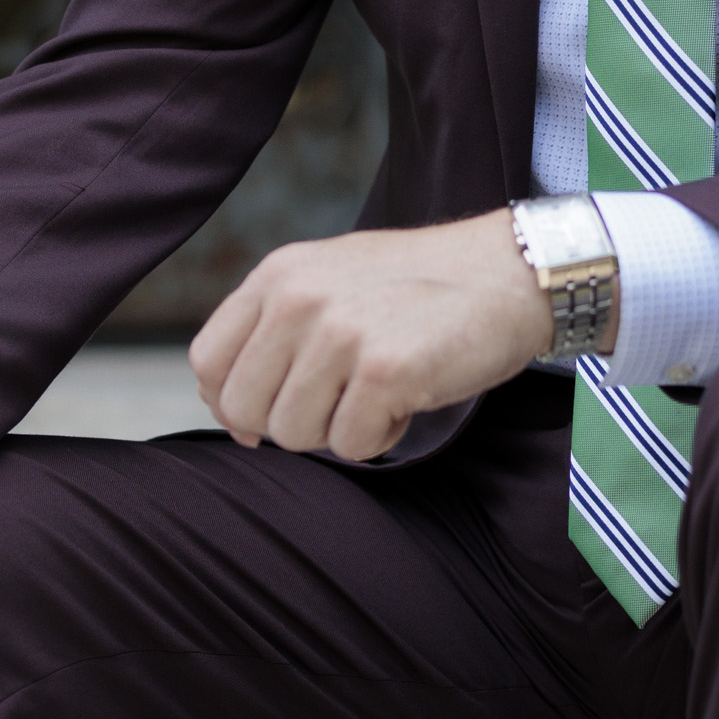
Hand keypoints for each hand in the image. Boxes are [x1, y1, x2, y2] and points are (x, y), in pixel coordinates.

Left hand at [189, 209, 574, 463]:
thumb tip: (230, 412)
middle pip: (245, 409)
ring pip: (294, 434)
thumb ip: (275, 328)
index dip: (229, 405)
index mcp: (278, 275)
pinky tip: (408, 397)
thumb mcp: (331, 279)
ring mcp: (339, 334)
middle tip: (339, 402)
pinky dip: (382, 435)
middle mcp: (298, 300)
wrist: (510, 273)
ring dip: (339, 429)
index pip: (208, 362)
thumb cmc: (420, 288)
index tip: (264, 419)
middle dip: (289, 423)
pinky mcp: (383, 370)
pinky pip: (350, 445)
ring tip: (379, 391)